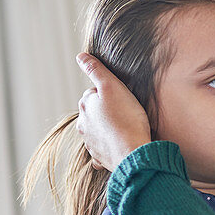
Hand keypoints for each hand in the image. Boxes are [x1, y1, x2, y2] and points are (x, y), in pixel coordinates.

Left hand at [76, 53, 151, 170]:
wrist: (133, 152)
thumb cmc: (126, 118)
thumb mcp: (112, 86)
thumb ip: (95, 70)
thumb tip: (81, 57)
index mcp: (85, 106)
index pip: (94, 93)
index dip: (111, 93)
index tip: (122, 98)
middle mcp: (83, 124)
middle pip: (95, 112)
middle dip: (107, 111)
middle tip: (126, 112)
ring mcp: (91, 142)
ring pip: (97, 130)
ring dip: (108, 128)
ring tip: (125, 128)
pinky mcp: (100, 157)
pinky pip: (103, 148)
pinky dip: (109, 146)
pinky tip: (120, 144)